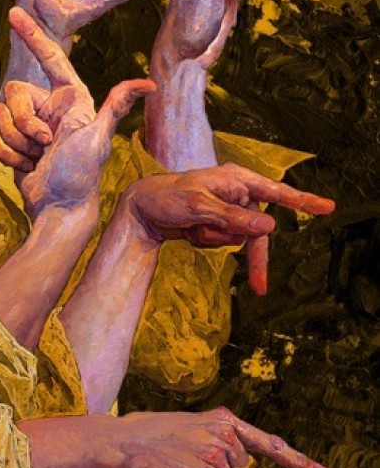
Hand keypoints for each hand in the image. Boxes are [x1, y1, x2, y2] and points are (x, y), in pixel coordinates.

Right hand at [0, 7, 154, 219]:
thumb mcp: (97, 138)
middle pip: (13, 92)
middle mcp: (49, 104)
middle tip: (44, 144)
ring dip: (14, 143)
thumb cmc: (80, 175)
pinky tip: (25, 166)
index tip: (13, 12)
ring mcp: (29, 123)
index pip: (50, 57)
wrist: (58, 207)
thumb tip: (150, 84)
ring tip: (36, 158)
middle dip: (22, 123)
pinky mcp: (13, 140)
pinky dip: (5, 153)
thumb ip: (116, 106)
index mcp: (70, 97)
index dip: (32, 34)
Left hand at [122, 163, 334, 293]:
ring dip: (215, 240)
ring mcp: (227, 209)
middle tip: (260, 287)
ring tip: (193, 227)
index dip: (303, 202)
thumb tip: (270, 226)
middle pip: (259, 230)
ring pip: (238, 238)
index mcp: (236, 179)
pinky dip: (206, 242)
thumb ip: (233, 217)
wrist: (140, 208)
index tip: (328, 208)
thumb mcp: (198, 207)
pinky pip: (223, 242)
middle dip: (253, 256)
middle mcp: (236, 192)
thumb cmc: (166, 198)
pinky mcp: (217, 223)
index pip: (276, 192)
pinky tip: (189, 231)